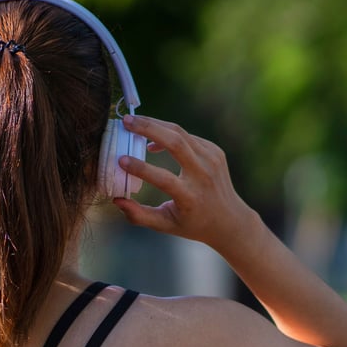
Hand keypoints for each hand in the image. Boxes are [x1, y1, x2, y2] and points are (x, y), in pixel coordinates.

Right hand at [112, 115, 254, 252]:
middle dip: (148, 128)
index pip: (163, 178)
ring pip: (180, 133)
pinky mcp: (215, 151)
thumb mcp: (165, 225)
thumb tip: (116, 200)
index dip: (141, 168)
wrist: (230, 219)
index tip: (121, 160)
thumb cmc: (192, 224)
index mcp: (190, 196)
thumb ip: (139, 216)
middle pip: (175, 143)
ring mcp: (212, 160)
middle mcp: (203, 175)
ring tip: (133, 121)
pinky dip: (168, 134)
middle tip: (125, 122)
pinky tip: (154, 140)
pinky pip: (187, 137)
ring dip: (154, 124)